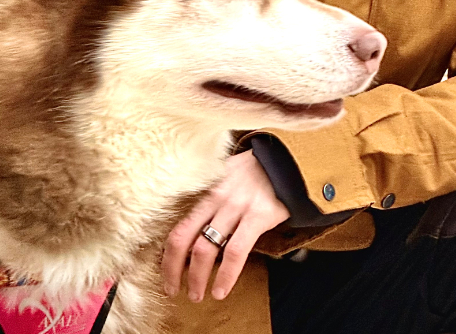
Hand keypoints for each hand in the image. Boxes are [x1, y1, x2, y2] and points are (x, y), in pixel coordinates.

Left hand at [162, 151, 289, 301]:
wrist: (290, 159)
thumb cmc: (257, 170)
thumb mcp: (228, 175)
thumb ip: (211, 196)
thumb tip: (194, 229)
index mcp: (206, 188)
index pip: (177, 225)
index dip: (166, 254)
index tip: (165, 271)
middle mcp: (216, 196)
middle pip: (182, 238)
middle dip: (173, 270)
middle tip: (173, 289)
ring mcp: (236, 206)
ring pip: (204, 249)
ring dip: (196, 278)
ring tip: (197, 295)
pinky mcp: (258, 215)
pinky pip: (235, 251)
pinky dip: (225, 275)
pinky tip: (221, 289)